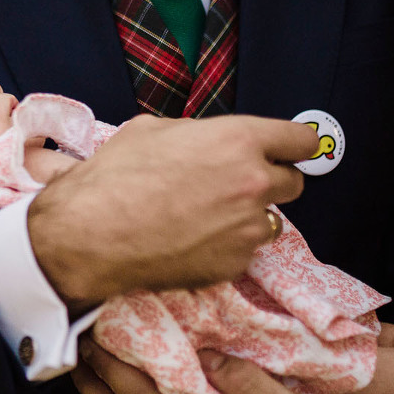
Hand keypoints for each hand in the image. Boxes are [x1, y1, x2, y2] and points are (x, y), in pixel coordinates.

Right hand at [29, 114, 316, 310]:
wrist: (91, 233)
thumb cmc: (115, 175)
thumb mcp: (153, 130)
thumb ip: (198, 134)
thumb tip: (208, 141)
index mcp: (238, 140)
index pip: (301, 140)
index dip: (295, 144)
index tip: (290, 151)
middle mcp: (254, 183)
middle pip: (294, 183)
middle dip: (270, 181)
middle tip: (235, 185)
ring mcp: (247, 228)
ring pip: (269, 221)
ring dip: (247, 217)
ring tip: (206, 218)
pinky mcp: (234, 263)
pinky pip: (242, 251)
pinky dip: (224, 246)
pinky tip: (190, 241)